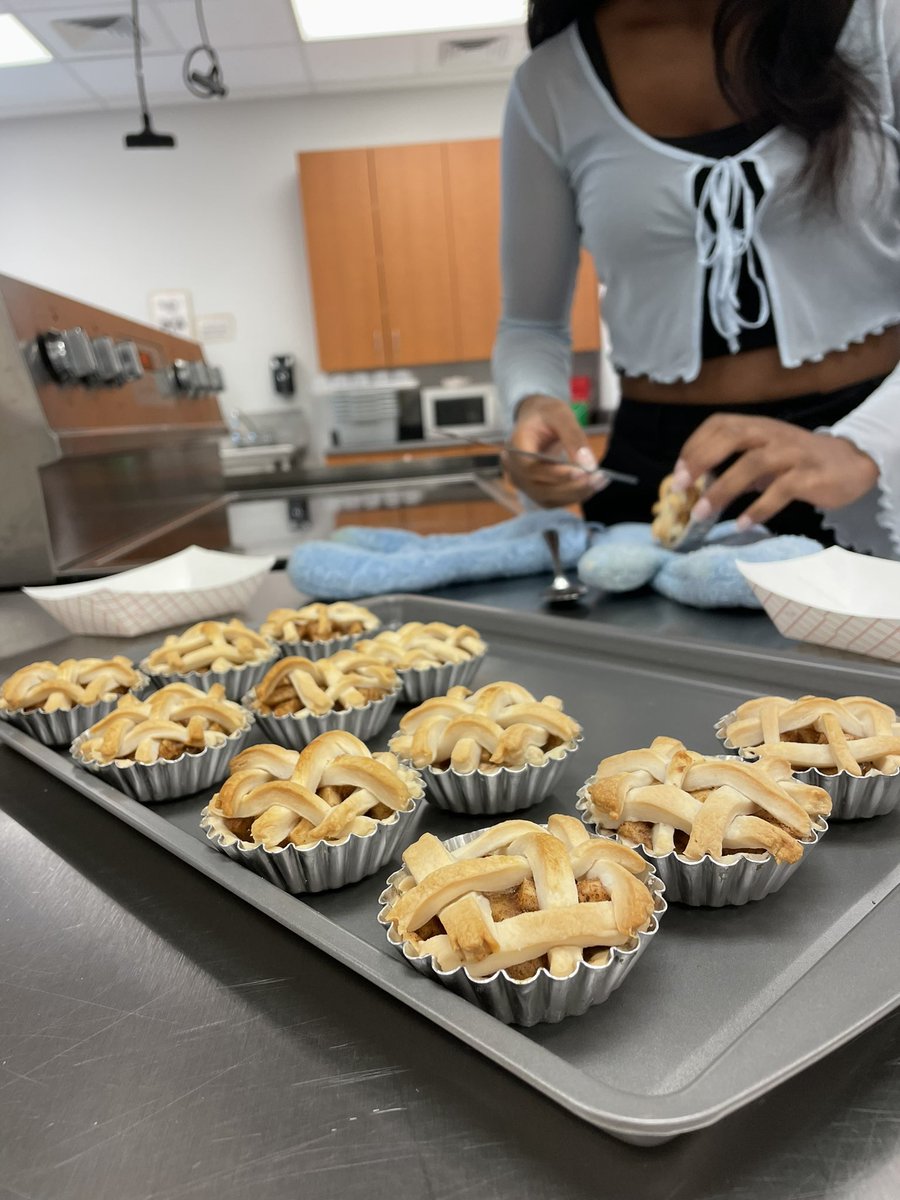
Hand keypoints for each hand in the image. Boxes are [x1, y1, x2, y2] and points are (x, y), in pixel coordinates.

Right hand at [506, 394, 607, 506]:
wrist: (537, 422)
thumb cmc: (546, 414)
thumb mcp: (560, 415)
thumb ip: (573, 437)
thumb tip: (588, 464)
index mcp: (515, 448)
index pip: (531, 468)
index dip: (556, 474)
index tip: (583, 472)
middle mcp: (514, 470)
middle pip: (540, 488)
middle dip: (571, 487)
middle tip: (599, 478)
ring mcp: (524, 484)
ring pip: (548, 499)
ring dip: (576, 494)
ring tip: (600, 481)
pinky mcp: (536, 492)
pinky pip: (554, 501)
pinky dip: (574, 496)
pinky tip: (592, 485)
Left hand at [674, 413, 878, 527]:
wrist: (851, 463)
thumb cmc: (798, 461)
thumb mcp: (764, 454)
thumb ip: (734, 463)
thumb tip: (696, 485)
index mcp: (757, 426)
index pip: (719, 424)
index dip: (695, 446)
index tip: (678, 473)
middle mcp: (773, 434)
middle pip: (732, 437)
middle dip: (702, 460)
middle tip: (681, 488)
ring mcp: (793, 453)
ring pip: (753, 464)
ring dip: (723, 489)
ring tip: (701, 513)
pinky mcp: (811, 476)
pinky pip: (782, 490)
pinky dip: (759, 509)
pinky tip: (742, 524)